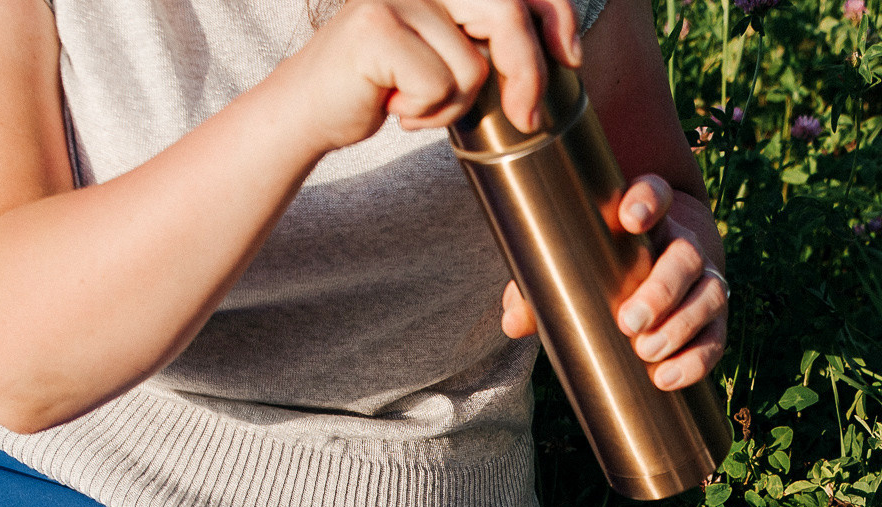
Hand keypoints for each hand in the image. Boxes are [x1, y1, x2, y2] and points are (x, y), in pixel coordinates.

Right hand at [280, 0, 580, 154]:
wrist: (311, 111)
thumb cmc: (385, 87)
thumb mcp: (449, 57)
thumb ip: (490, 41)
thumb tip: (562, 53)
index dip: (556, 15)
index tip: (570, 59)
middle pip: (506, 14)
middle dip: (526, 72)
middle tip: (526, 117)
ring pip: (472, 65)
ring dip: (454, 105)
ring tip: (415, 103)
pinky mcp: (376, 25)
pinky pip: (439, 84)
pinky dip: (426, 114)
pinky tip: (393, 107)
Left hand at [499, 175, 727, 391]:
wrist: (656, 279)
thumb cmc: (602, 267)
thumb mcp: (570, 266)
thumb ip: (538, 285)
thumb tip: (513, 321)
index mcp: (648, 219)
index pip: (656, 194)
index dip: (648, 202)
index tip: (629, 219)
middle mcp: (682, 245)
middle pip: (686, 257)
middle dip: (661, 290)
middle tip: (629, 321)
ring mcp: (704, 282)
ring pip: (709, 295)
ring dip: (680, 327)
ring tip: (646, 353)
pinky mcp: (714, 320)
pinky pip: (716, 338)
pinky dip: (696, 360)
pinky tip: (667, 377)